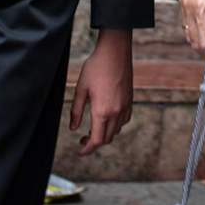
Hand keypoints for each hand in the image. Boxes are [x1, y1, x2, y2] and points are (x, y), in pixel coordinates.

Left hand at [69, 28, 132, 154]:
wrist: (115, 52)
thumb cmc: (95, 68)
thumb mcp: (81, 89)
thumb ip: (76, 111)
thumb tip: (73, 129)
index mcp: (101, 111)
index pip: (96, 141)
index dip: (87, 150)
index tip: (80, 151)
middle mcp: (115, 113)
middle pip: (106, 139)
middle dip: (94, 143)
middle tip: (82, 139)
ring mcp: (124, 107)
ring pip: (115, 131)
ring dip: (104, 134)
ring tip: (93, 127)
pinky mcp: (130, 101)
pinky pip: (123, 121)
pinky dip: (115, 125)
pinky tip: (107, 118)